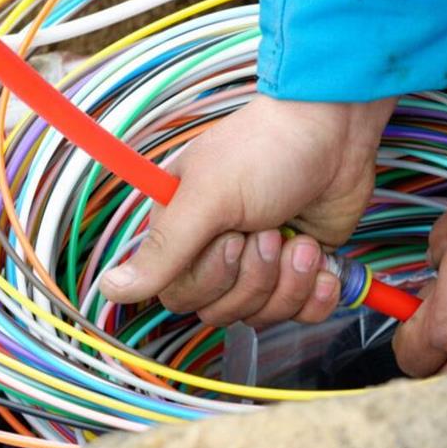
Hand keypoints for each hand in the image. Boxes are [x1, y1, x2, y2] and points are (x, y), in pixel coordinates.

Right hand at [100, 94, 394, 326]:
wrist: (336, 133)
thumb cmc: (266, 151)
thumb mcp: (208, 196)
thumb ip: (163, 249)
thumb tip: (110, 289)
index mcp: (185, 233)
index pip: (181, 296)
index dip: (213, 278)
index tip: (235, 237)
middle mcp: (220, 253)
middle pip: (222, 311)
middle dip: (255, 277)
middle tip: (270, 229)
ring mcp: (264, 264)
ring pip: (264, 314)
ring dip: (290, 282)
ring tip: (301, 241)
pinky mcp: (303, 270)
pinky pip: (303, 313)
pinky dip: (316, 295)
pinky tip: (321, 263)